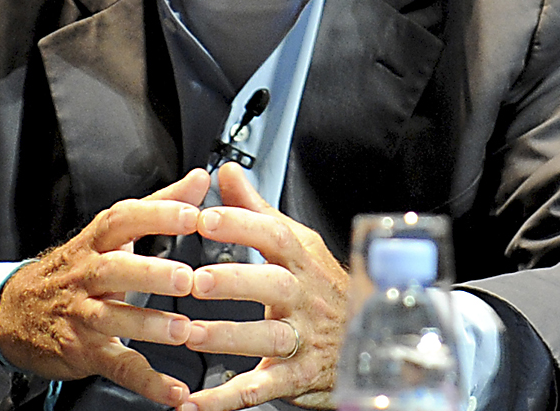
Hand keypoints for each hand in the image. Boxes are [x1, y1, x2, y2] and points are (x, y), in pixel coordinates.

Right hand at [0, 168, 210, 406]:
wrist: (14, 311)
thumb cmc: (76, 269)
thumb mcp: (110, 233)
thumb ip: (160, 205)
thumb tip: (200, 179)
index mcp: (96, 242)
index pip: (123, 220)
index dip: (156, 214)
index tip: (191, 213)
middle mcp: (87, 276)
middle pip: (115, 269)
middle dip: (152, 273)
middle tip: (187, 277)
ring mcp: (83, 315)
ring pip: (113, 318)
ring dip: (150, 325)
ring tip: (183, 331)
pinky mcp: (84, 351)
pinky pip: (118, 366)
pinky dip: (148, 381)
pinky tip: (174, 391)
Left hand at [180, 162, 348, 410]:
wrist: (367, 340)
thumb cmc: (321, 288)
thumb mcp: (296, 243)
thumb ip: (255, 210)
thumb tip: (226, 172)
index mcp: (301, 260)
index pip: (275, 236)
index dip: (242, 226)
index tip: (206, 218)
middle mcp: (304, 297)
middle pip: (274, 285)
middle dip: (235, 282)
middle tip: (196, 281)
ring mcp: (304, 337)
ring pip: (270, 338)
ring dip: (229, 337)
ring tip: (191, 336)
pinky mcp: (298, 375)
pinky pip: (263, 388)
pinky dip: (228, 398)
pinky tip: (196, 402)